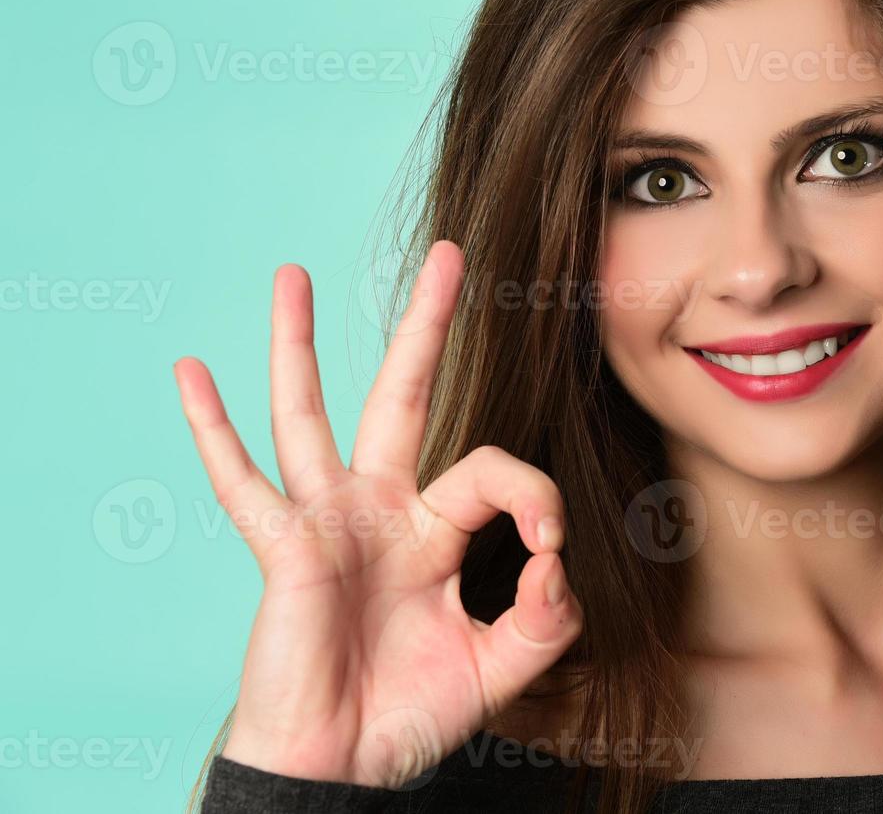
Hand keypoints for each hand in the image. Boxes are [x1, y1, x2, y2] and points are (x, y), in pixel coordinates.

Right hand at [173, 240, 582, 787]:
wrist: (341, 768)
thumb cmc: (409, 716)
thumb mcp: (501, 667)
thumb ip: (547, 616)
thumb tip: (555, 559)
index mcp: (436, 532)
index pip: (496, 472)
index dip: (535, 498)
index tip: (549, 550)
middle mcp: (382, 510)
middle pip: (404, 396)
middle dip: (426, 326)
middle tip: (450, 256)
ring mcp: (328, 521)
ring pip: (309, 415)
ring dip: (298, 344)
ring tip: (292, 273)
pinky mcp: (285, 547)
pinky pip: (241, 483)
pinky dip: (211, 429)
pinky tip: (190, 371)